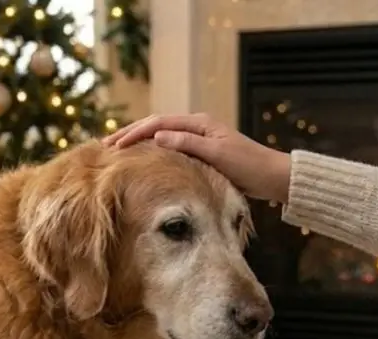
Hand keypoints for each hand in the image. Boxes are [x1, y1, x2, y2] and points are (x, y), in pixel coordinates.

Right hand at [102, 113, 291, 201]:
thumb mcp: (217, 155)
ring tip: (117, 151)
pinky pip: (169, 147)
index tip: (115, 145)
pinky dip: (151, 151)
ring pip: (160, 136)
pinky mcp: (200, 152)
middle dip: (130, 134)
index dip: (135, 133)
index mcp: (199, 124)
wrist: (271, 176)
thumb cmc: (248, 166)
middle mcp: (196, 127)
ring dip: (138, 142)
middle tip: (105, 145)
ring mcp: (198, 139)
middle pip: (155, 126)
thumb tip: (157, 136)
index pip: (158, 124)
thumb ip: (188, 144)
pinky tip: (141, 160)